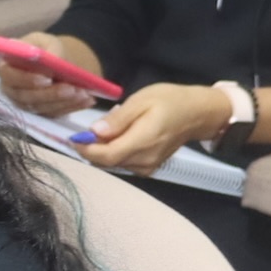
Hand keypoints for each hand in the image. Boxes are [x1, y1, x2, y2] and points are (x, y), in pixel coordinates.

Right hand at [0, 33, 99, 115]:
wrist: (57, 63)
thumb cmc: (46, 49)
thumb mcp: (48, 42)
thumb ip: (49, 50)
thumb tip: (51, 61)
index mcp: (6, 67)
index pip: (8, 76)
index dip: (26, 79)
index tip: (47, 79)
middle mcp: (11, 89)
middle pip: (26, 97)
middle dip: (50, 94)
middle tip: (71, 89)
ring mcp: (24, 104)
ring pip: (41, 108)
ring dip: (63, 102)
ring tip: (83, 94)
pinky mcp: (39, 113)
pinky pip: (54, 114)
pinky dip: (71, 108)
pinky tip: (86, 100)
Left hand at [78, 82, 233, 174]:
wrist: (196, 114)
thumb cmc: (169, 101)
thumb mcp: (142, 100)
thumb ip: (118, 119)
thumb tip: (95, 132)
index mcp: (142, 142)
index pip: (106, 156)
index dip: (85, 149)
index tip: (73, 137)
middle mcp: (144, 160)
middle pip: (106, 162)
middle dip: (91, 149)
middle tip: (87, 129)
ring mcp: (147, 167)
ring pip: (113, 164)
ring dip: (103, 150)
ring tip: (109, 128)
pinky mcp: (148, 169)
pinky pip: (122, 163)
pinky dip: (114, 152)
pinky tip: (120, 136)